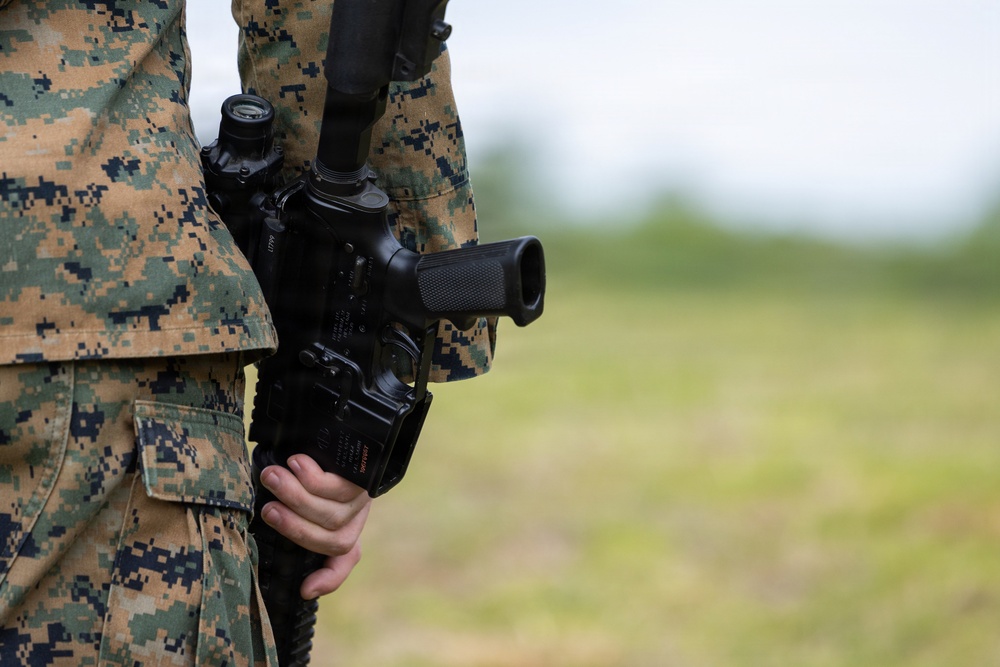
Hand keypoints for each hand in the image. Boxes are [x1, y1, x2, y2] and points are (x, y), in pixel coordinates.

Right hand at [258, 453, 371, 599]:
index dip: (328, 580)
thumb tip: (299, 577)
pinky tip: (297, 463)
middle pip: (332, 539)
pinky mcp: (366, 476)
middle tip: (267, 508)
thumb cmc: (307, 467)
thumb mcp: (301, 497)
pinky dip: (313, 477)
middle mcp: (356, 518)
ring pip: (332, 513)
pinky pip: (340, 486)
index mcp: (342, 530)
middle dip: (293, 527)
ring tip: (272, 477)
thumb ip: (295, 520)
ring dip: (297, 497)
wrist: (333, 428)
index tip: (304, 590)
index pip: (343, 561)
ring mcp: (363, 497)